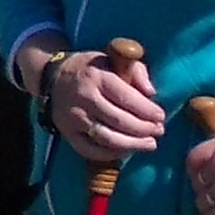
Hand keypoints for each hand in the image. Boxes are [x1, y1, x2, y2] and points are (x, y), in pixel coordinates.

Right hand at [47, 45, 168, 166]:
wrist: (53, 78)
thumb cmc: (90, 69)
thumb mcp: (112, 59)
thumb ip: (136, 71)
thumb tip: (151, 93)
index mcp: (96, 77)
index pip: (126, 97)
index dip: (146, 110)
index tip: (161, 116)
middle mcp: (84, 99)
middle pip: (119, 121)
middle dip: (143, 129)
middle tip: (159, 131)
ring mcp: (74, 118)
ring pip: (107, 138)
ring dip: (132, 144)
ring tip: (150, 144)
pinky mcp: (67, 133)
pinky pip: (91, 150)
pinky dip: (111, 155)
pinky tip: (127, 151)